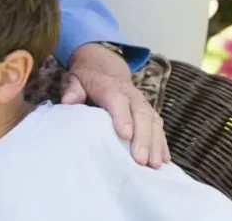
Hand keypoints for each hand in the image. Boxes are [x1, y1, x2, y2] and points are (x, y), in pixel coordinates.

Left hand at [61, 43, 170, 168]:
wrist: (104, 66)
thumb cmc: (87, 77)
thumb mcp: (75, 79)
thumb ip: (72, 90)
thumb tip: (68, 102)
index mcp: (110, 87)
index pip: (118, 101)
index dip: (122, 117)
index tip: (125, 135)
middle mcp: (131, 95)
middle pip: (141, 115)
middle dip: (143, 138)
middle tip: (141, 160)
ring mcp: (142, 104)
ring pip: (153, 122)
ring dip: (155, 144)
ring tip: (154, 165)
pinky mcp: (149, 112)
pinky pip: (159, 127)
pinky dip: (162, 143)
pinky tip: (164, 159)